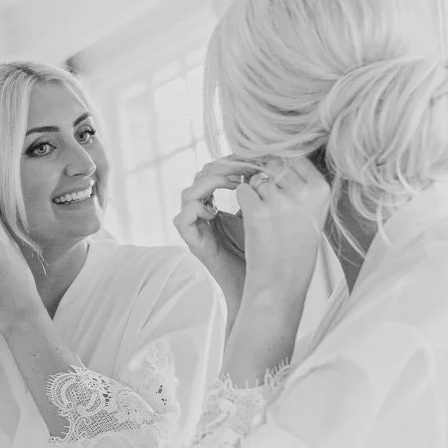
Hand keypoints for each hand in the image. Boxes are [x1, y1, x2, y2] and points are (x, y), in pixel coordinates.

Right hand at [174, 157, 258, 294]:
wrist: (259, 286)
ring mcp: (197, 229)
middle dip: (220, 168)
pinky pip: (182, 218)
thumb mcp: (261, 216)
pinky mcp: (193, 243)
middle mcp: (203, 215)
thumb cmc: (264, 253)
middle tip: (242, 169)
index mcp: (217, 206)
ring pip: (188, 194)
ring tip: (234, 183)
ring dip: (209, 183)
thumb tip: (265, 167)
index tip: (249, 160)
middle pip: (199, 179)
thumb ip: (257, 194)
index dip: (228, 163)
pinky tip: (218, 209)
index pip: (213, 173)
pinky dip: (197, 208)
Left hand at [235, 157, 330, 291]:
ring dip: (255, 192)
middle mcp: (303, 193)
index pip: (296, 158)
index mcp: (321, 191)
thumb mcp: (312, 214)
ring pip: (257, 178)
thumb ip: (302, 186)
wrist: (281, 283)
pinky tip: (254, 222)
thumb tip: (280, 158)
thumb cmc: (296, 250)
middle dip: (267, 179)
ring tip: (265, 218)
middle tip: (270, 204)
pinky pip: (243, 190)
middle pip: (275, 165)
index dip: (283, 169)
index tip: (281, 188)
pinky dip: (243, 202)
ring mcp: (279, 201)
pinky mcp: (256, 212)